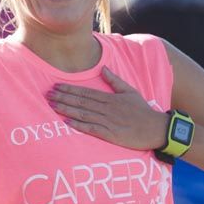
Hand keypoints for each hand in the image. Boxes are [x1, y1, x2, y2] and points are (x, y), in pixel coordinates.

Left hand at [48, 66, 167, 149]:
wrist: (155, 128)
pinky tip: (67, 122)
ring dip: (67, 109)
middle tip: (48, 95)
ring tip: (53, 105)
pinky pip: (92, 128)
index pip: (86, 92)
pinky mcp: (111, 134)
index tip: (57, 86)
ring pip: (83, 114)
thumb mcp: (130, 91)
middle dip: (64, 97)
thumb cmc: (142, 111)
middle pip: (81, 102)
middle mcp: (107, 108)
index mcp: (110, 98)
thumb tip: (103, 68)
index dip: (70, 89)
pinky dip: (79, 125)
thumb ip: (115, 81)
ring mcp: (108, 121)